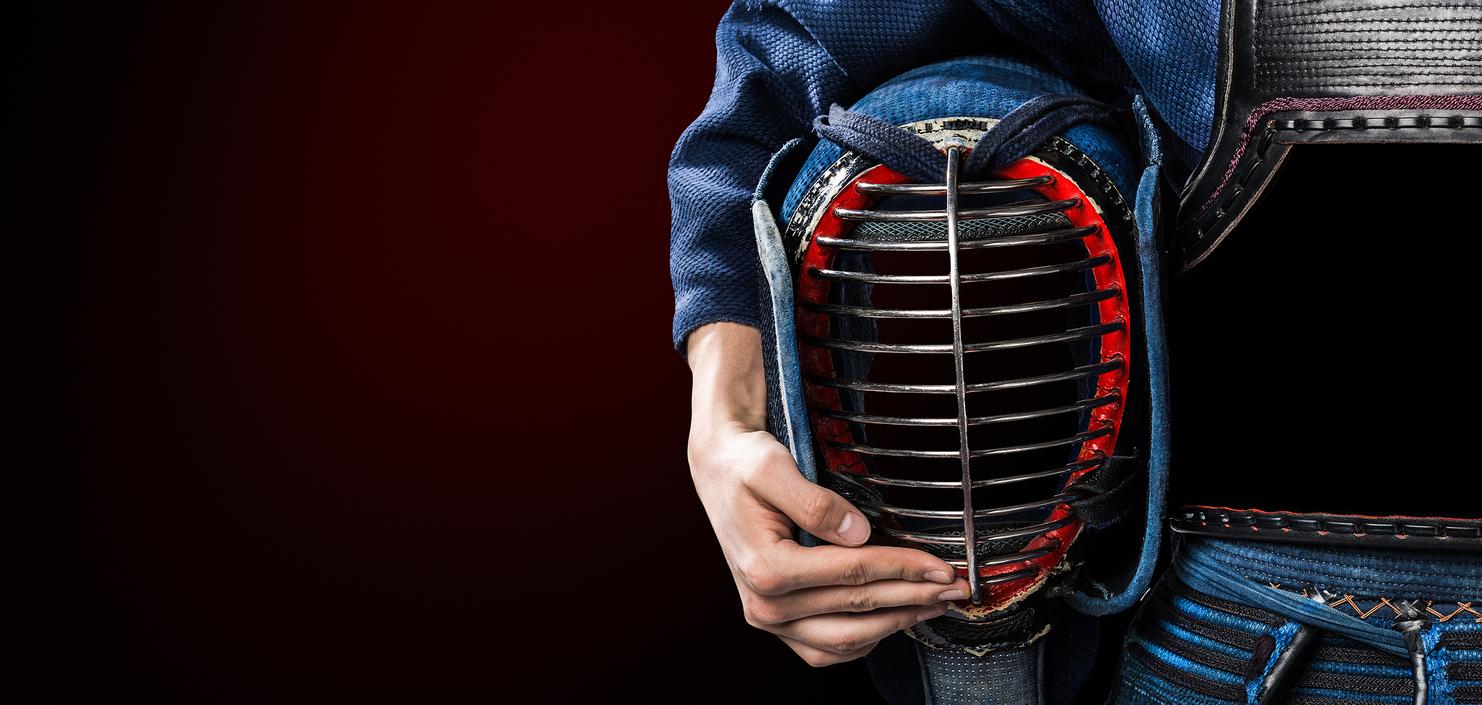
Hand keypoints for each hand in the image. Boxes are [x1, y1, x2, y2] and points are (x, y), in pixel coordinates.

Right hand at [685, 323, 968, 666]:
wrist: (717, 467)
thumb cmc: (743, 462)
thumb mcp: (773, 467)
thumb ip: (816, 503)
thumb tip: (860, 534)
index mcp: (766, 569)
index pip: (854, 574)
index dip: (905, 569)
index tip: (943, 567)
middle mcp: (764, 605)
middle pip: (858, 611)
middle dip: (914, 599)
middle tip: (956, 589)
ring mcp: (768, 618)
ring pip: (846, 639)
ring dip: (896, 623)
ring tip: (934, 606)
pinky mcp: (775, 621)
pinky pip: (825, 649)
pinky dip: (863, 640)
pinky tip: (892, 620)